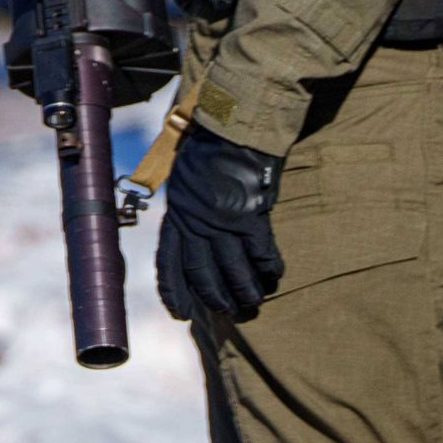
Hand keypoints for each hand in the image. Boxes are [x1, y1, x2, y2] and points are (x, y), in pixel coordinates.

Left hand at [155, 125, 285, 323]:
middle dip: (214, 297)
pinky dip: (269, 268)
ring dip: (244, 290)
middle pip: (202, 272)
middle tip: (228, 310)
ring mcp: (224, 221)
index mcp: (176, 214)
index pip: (168, 262)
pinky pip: (262, 253)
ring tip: (252, 302)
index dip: (174, 291)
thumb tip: (191, 236)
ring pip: (233, 269)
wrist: (230, 129)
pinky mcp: (251, 216)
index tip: (181, 313)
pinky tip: (273, 277)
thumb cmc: (206, 153)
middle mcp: (196, 222)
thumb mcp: (182, 181)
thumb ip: (186, 210)